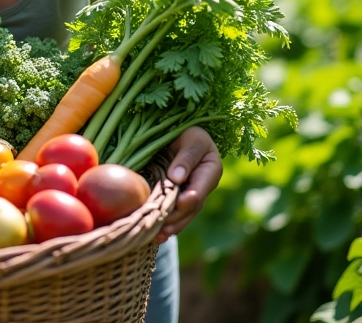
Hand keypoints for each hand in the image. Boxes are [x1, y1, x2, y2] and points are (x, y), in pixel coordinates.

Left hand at [155, 126, 222, 243]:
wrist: (181, 131)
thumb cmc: (188, 131)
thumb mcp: (192, 139)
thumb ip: (186, 157)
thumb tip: (177, 178)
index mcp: (211, 171)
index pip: (200, 189)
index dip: (188, 199)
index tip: (178, 203)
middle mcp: (203, 187)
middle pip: (191, 207)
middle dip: (177, 219)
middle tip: (163, 228)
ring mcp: (191, 192)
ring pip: (183, 214)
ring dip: (171, 226)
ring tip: (158, 236)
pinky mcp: (179, 196)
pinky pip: (175, 212)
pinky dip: (167, 223)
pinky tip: (156, 234)